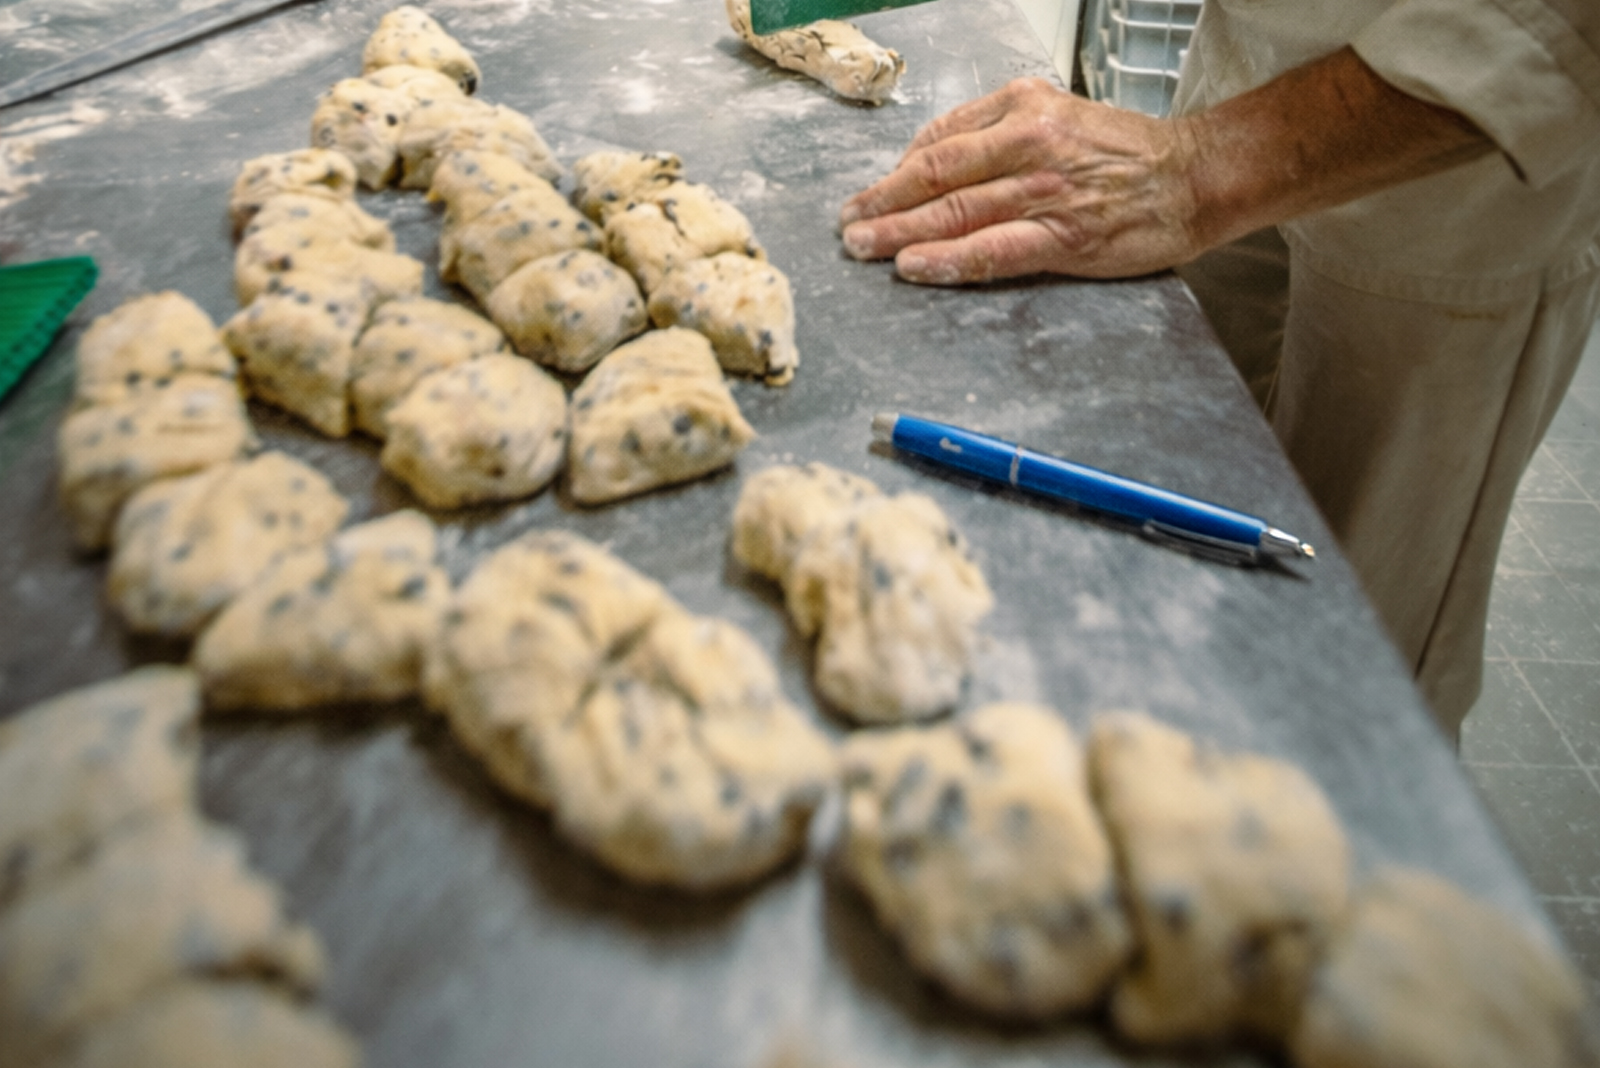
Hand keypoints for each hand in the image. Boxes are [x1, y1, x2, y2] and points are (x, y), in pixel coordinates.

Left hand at [838, 78, 1206, 284]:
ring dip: (899, 233)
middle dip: (882, 203)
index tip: (870, 195)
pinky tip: (915, 266)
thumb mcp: (1054, 114)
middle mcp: (1028, 141)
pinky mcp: (1063, 235)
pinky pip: (992, 249)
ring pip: (955, 211)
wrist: (1192, 177)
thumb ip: (994, 132)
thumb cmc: (1121, 153)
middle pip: (936, 175)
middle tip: (848, 226)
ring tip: (863, 248)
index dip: (896, 172)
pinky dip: (948, 259)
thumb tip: (931, 161)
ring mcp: (1044, 190)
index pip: (940, 139)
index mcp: (1022, 106)